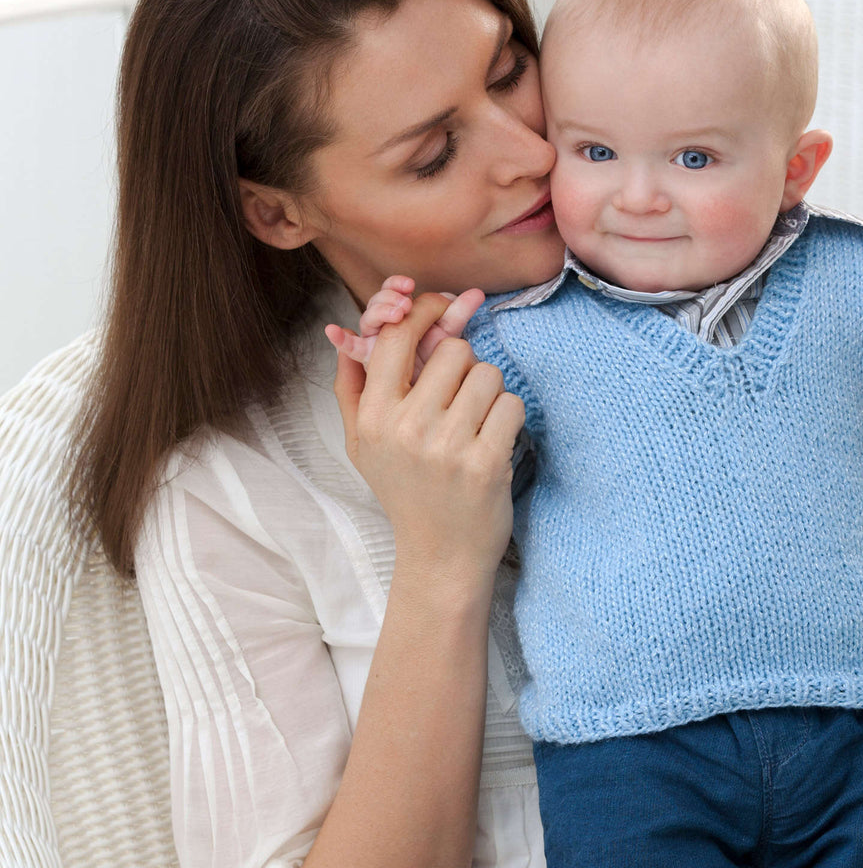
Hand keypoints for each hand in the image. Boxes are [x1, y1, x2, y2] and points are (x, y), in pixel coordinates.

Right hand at [332, 292, 524, 577]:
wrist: (440, 558)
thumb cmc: (406, 492)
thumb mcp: (363, 444)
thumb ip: (353, 386)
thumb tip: (345, 330)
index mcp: (373, 417)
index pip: (397, 337)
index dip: (425, 314)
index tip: (444, 309)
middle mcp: (405, 428)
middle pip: (454, 350)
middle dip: (466, 368)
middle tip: (462, 399)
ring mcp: (447, 446)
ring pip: (488, 374)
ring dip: (490, 394)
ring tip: (476, 425)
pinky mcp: (485, 463)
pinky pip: (512, 405)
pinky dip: (509, 420)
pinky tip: (493, 445)